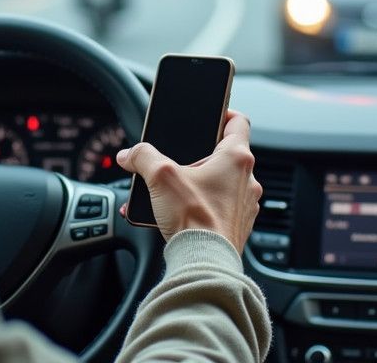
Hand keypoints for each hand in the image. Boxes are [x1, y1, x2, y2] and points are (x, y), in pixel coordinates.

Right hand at [116, 110, 261, 253]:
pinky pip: (220, 208)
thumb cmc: (194, 218)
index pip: (239, 122)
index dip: (225, 114)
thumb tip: (129, 154)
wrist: (204, 262)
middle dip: (201, 157)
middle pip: (226, 155)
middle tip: (181, 160)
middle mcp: (247, 180)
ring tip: (174, 191)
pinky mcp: (237, 225)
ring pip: (222, 184)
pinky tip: (179, 213)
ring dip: (200, 184)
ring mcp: (245, 205)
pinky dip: (202, 206)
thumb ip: (142, 157)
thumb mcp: (160, 176)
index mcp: (237, 158)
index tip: (212, 116)